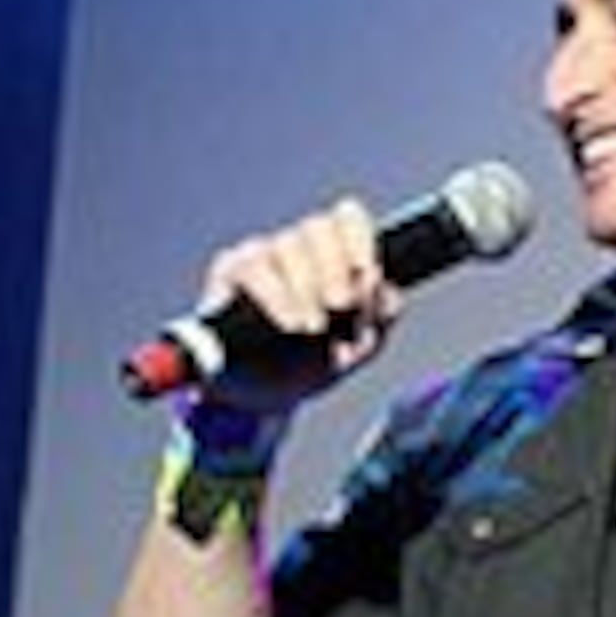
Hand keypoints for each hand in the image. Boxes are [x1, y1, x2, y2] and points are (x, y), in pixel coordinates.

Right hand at [189, 193, 403, 417]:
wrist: (262, 396)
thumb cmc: (312, 364)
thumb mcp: (356, 348)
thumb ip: (378, 319)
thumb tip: (386, 289)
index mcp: (335, 258)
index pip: (348, 221)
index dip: (360, 237)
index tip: (367, 272)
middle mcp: (299, 248)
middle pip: (319, 228)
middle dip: (336, 268)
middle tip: (342, 306)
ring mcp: (263, 254)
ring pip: (288, 246)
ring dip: (307, 286)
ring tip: (314, 327)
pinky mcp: (230, 269)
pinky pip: (254, 268)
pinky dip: (277, 296)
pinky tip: (290, 322)